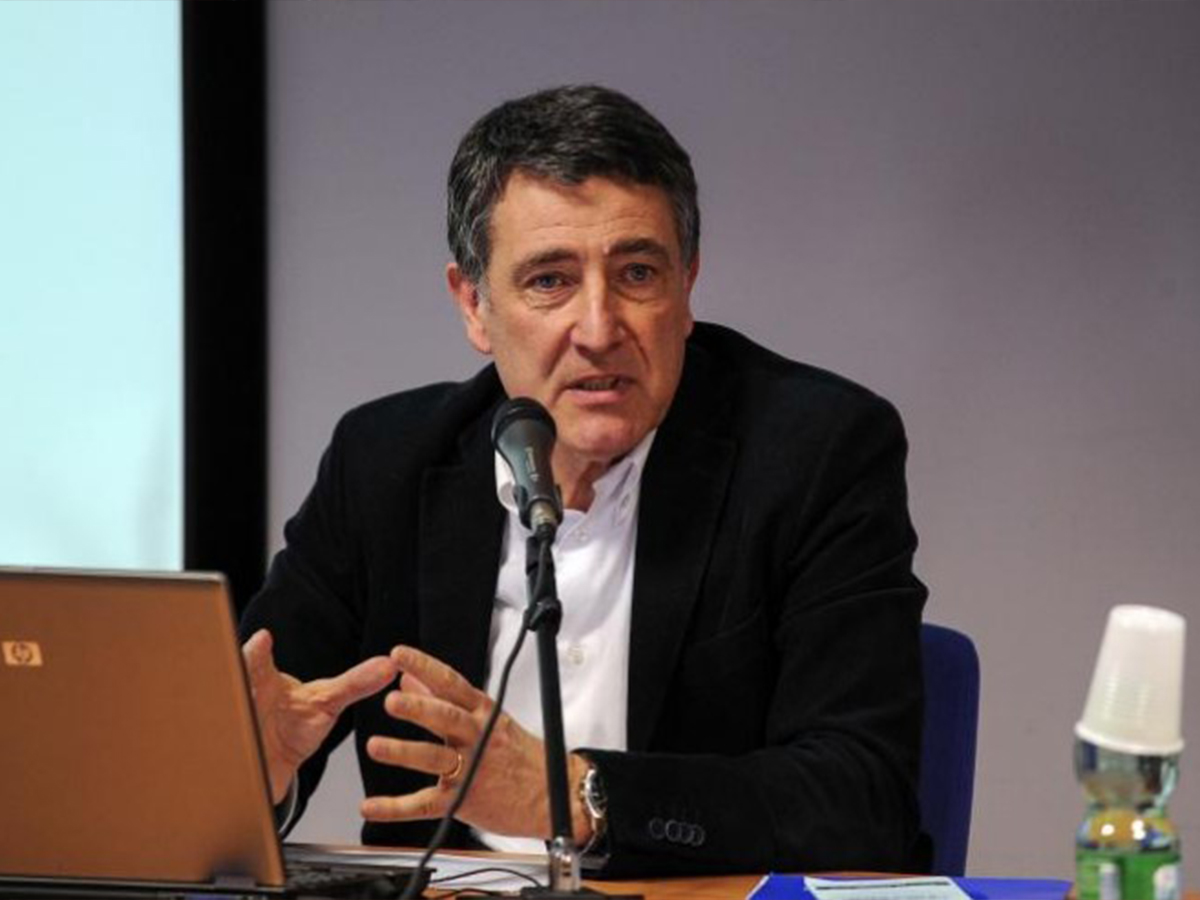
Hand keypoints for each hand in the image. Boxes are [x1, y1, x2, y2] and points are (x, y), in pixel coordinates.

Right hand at [242, 628, 397, 803]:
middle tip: (243, 672)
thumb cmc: (295, 721)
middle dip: (235, 685)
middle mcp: (242, 704)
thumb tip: (391, 665)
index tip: (264, 639)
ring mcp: (232, 735)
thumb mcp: (327, 700)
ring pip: (221, 730)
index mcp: (261, 681)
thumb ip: (356, 683)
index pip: (254, 662)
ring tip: (236, 732)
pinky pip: (228, 773)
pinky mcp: (234, 769)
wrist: (271, 761)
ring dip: (226, 731)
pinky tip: (233, 778)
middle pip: (231, 691)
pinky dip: (228, 776)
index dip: (256, 652)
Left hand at [362, 645, 591, 842]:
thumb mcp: (489, 718)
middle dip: (419, 708)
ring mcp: (471, 769)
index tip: (399, 655)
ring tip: (376, 746)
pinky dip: (396, 808)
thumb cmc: (522, 756)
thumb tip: (410, 679)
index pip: (451, 683)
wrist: (554, 795)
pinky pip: (425, 804)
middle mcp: (477, 737)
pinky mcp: (463, 801)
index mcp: (483, 713)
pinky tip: (372, 805)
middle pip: (446, 718)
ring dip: (404, 751)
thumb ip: (445, 698)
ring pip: (434, 758)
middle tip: (393, 700)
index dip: (425, 667)